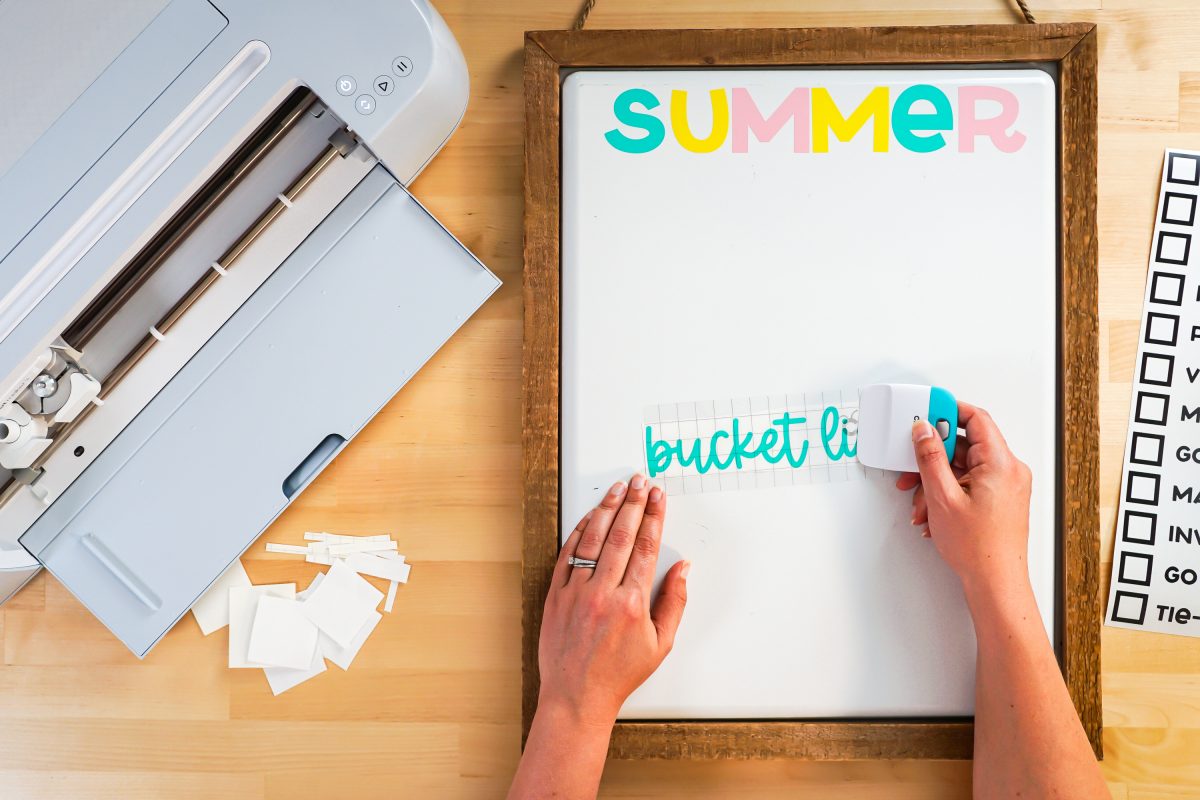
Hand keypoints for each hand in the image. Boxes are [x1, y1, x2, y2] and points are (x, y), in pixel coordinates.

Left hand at [537, 474, 688, 728]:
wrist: (576, 696)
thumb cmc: (619, 674)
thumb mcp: (660, 644)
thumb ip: (674, 602)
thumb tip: (683, 569)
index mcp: (631, 603)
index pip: (646, 547)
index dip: (655, 517)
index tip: (659, 497)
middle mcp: (603, 592)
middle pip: (621, 535)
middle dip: (634, 503)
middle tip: (641, 482)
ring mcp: (576, 591)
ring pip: (592, 539)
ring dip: (607, 509)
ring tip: (617, 489)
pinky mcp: (555, 595)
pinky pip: (567, 554)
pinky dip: (578, 532)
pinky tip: (588, 517)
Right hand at [895, 402, 1032, 598]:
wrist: (995, 582)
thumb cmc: (979, 548)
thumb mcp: (942, 497)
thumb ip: (930, 457)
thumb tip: (924, 430)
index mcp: (1001, 463)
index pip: (976, 419)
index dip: (948, 410)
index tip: (927, 409)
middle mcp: (1009, 471)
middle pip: (965, 445)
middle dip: (933, 457)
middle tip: (912, 465)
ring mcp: (1006, 485)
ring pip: (963, 467)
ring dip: (936, 480)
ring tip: (921, 501)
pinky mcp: (999, 499)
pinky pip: (969, 482)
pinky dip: (948, 491)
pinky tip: (933, 510)